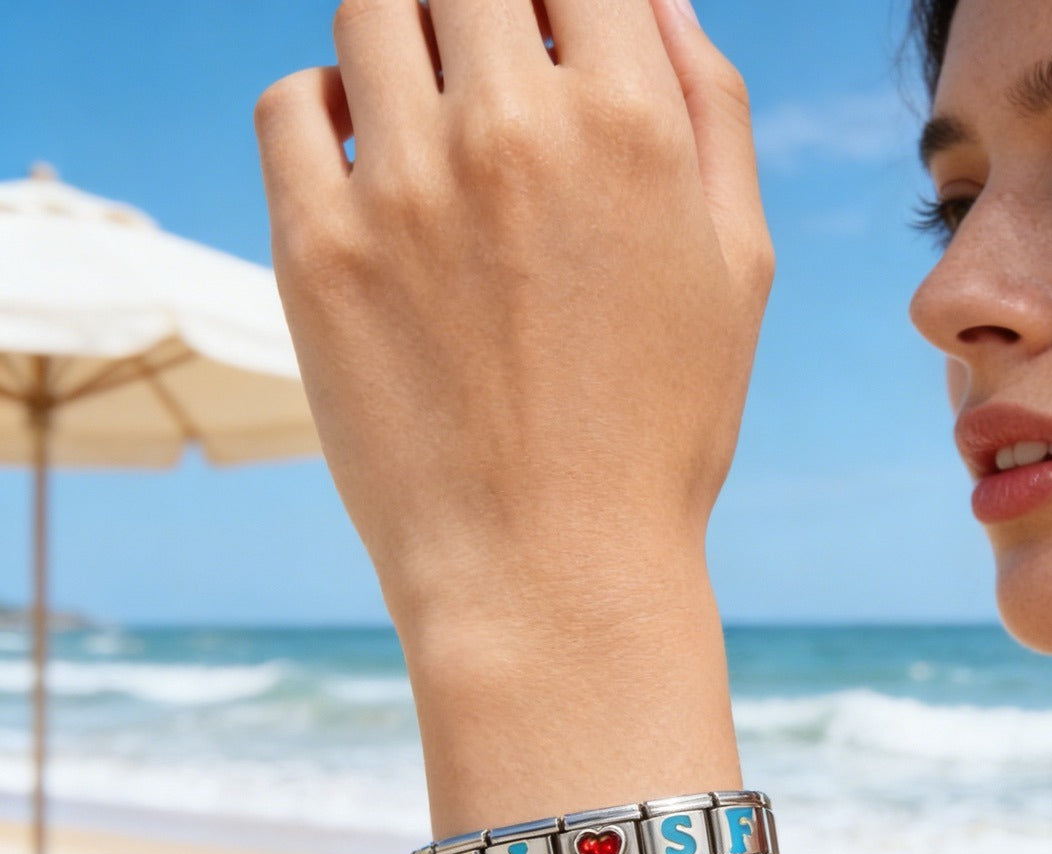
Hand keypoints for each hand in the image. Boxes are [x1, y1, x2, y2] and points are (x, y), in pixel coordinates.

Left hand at [254, 0, 773, 641]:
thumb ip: (712, 114)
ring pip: (370, 9)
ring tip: (430, 108)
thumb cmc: (658, 433)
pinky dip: (324, 104)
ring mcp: (400, 188)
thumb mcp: (737, 273)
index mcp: (630, 125)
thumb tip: (658, 0)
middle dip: (487, 6)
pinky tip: (367, 160)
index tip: (560, 29)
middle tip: (492, 71)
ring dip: (404, 37)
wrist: (548, 572)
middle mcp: (509, 131)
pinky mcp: (315, 251)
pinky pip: (289, 105)